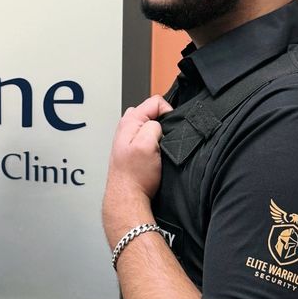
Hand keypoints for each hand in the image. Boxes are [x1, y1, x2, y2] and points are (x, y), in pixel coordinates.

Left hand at [102, 94, 171, 246]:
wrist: (128, 197)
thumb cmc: (134, 176)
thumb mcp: (146, 145)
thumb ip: (154, 126)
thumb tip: (160, 122)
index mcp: (129, 121)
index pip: (155, 101)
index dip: (168, 112)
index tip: (170, 128)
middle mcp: (127, 127)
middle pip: (153, 112)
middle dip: (162, 123)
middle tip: (163, 141)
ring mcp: (130, 138)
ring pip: (152, 127)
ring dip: (159, 135)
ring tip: (158, 150)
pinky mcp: (134, 150)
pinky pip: (150, 139)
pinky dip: (155, 144)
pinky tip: (154, 156)